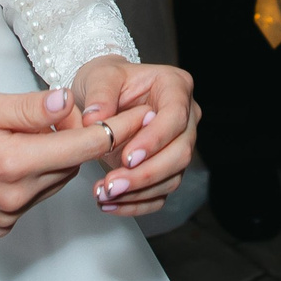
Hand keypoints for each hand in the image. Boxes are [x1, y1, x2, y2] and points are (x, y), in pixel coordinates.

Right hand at [0, 86, 119, 236]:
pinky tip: (11, 156)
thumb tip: (69, 102)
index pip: (82, 146)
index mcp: (11, 164)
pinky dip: (34, 176)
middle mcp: (13, 198)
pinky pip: (32, 197)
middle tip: (68, 109)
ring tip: (34, 129)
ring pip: (53, 181)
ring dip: (55, 156)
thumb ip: (26, 108)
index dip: (116, 127)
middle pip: (70, 164)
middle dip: (78, 137)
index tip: (142, 113)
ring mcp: (5, 216)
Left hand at [67, 54, 198, 215]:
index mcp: (175, 86)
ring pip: (173, 177)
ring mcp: (179, 144)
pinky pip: (160, 193)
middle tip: (112, 184)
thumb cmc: (107, 81)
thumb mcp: (98, 76)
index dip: (155, 140)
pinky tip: (111, 204)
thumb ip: (99, 95)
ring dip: (139, 192)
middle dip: (146, 173)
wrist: (104, 98)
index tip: (128, 158)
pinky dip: (136, 204)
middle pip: (180, 152)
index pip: (175, 116)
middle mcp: (185, 117)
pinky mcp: (167, 168)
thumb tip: (95, 120)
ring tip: (104, 194)